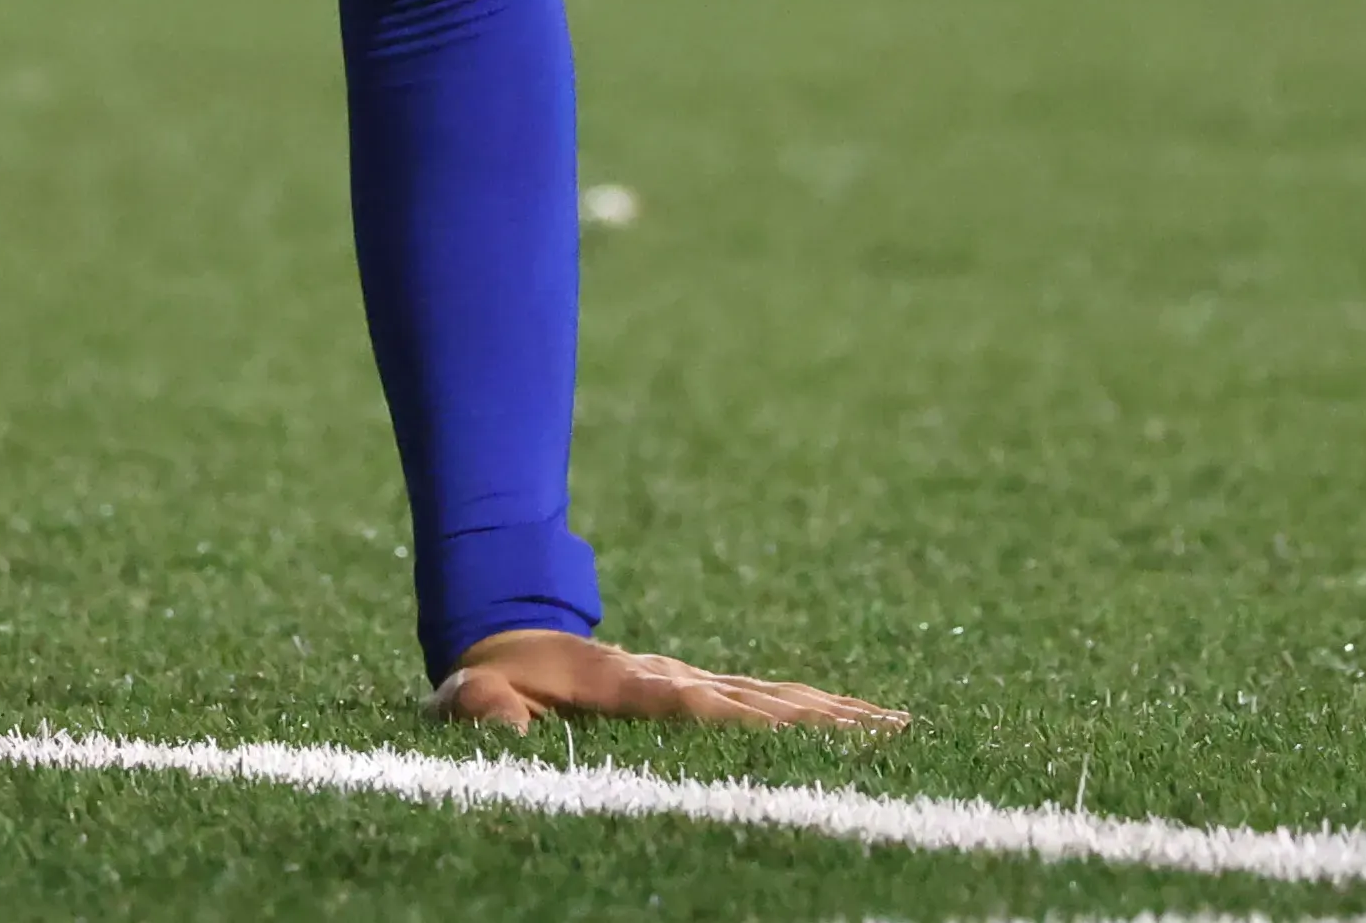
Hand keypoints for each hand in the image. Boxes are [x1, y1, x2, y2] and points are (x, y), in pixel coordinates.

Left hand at [430, 630, 907, 734]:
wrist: (502, 632)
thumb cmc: (486, 681)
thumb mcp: (467, 696)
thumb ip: (479, 709)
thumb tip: (500, 721)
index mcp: (621, 685)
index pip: (696, 705)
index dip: (750, 717)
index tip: (809, 729)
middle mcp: (668, 676)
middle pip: (758, 698)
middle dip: (823, 718)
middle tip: (894, 732)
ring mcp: (686, 679)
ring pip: (772, 696)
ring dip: (834, 712)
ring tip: (898, 726)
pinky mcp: (695, 688)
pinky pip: (763, 699)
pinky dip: (814, 710)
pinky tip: (856, 721)